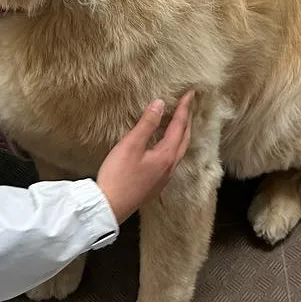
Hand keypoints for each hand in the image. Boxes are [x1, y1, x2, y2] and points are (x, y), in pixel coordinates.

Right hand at [96, 91, 193, 223]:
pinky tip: (163, 147)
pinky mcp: (154, 185)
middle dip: (187, 122)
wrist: (110, 207)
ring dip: (181, 135)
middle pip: (184, 140)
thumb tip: (160, 104)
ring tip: (178, 123)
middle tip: (188, 107)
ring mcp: (163, 178)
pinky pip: (170, 161)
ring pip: (178, 151)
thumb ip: (146, 124)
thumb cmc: (118, 176)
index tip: (191, 94)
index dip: (184, 109)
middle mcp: (169, 168)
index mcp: (166, 156)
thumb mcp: (131, 145)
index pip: (179, 127)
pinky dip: (172, 147)